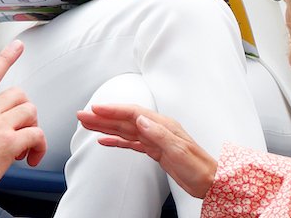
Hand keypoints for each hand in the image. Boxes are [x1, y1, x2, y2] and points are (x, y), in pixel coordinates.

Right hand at [0, 40, 45, 206]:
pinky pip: (37, 135)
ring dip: (33, 128)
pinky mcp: (8, 142)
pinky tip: (31, 157)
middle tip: (20, 129)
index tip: (17, 46)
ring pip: (30, 111)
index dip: (5, 58)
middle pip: (20, 94)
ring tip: (23, 146)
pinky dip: (39, 147)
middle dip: (25, 111)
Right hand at [76, 104, 215, 198]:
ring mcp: (155, 140)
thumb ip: (160, 134)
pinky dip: (116, 140)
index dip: (113, 110)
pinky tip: (104, 140)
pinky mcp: (154, 151)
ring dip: (106, 126)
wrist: (208, 180)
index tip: (95, 109)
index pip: (133, 113)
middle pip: (125, 120)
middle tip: (82, 115)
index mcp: (163, 125)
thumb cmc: (198, 165)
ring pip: (126, 130)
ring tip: (88, 124)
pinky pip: (131, 143)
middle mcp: (158, 129)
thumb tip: (141, 119)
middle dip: (103, 117)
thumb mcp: (179, 150)